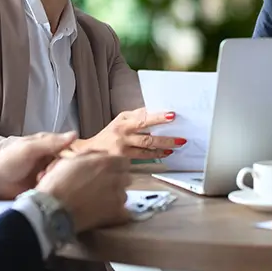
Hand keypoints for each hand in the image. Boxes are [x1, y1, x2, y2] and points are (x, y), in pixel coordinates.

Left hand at [0, 131, 77, 199]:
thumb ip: (51, 142)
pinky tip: (48, 189)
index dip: (72, 155)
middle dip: (62, 169)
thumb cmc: (9, 161)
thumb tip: (75, 134)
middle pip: (68, 163)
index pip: (70, 148)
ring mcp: (48, 173)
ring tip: (44, 180)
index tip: (68, 162)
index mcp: (49, 145)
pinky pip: (56, 187)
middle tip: (50, 172)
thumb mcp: (30, 148)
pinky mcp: (44, 186)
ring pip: (63, 175)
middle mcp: (51, 158)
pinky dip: (54, 188)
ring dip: (57, 179)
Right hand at [36, 152, 132, 231]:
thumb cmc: (57, 183)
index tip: (106, 172)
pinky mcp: (115, 214)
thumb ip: (90, 156)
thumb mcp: (71, 160)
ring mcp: (118, 196)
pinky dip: (118, 213)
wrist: (50, 209)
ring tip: (100, 202)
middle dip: (116, 181)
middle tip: (101, 187)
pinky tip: (107, 214)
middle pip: (125, 177)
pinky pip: (125, 212)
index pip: (124, 162)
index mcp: (106, 162)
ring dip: (116, 197)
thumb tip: (100, 155)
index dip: (115, 167)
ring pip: (124, 195)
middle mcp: (116, 177)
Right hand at [71, 108, 186, 159]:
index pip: (143, 118)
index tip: (172, 115)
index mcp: (123, 122)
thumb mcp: (121, 119)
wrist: (91, 150)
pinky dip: (155, 154)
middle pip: (146, 135)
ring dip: (163, 147)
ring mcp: (123, 148)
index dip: (158, 117)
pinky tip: (165, 153)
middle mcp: (123, 134)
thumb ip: (137, 115)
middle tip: (181, 138)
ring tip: (176, 146)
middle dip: (165, 138)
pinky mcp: (124, 158)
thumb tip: (155, 111)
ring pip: (146, 148)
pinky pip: (142, 157)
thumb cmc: (110, 132)